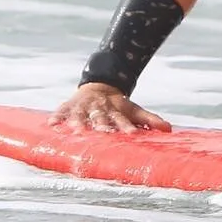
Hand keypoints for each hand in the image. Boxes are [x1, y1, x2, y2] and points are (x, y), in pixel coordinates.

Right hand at [51, 83, 171, 133]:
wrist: (99, 87)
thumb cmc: (118, 105)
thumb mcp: (134, 110)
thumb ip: (150, 120)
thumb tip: (169, 129)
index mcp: (116, 111)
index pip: (123, 120)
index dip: (127, 127)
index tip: (132, 134)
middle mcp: (100, 109)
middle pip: (101, 118)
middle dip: (102, 125)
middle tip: (103, 133)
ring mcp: (84, 107)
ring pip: (81, 115)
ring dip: (78, 123)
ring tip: (76, 130)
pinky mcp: (70, 106)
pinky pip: (62, 111)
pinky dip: (57, 117)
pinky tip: (52, 124)